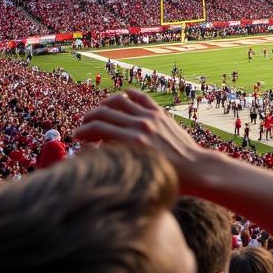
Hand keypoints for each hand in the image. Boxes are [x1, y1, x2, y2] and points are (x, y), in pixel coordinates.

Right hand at [74, 89, 209, 192]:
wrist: (196, 169)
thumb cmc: (166, 178)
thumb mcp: (136, 171)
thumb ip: (114, 158)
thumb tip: (90, 151)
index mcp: (132, 142)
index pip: (97, 128)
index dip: (82, 131)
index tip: (76, 137)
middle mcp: (140, 126)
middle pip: (104, 113)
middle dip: (88, 119)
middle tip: (83, 126)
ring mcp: (151, 117)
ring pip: (119, 101)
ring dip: (104, 106)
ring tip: (98, 113)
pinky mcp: (160, 114)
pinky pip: (140, 97)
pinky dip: (127, 95)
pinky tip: (120, 98)